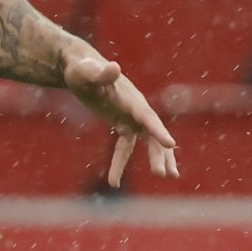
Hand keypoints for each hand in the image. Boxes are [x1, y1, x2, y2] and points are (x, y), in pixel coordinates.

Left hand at [64, 50, 178, 186]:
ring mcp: (131, 117)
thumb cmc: (82, 69)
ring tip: (169, 177)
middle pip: (152, 133)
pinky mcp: (123, 123)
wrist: (81, 68)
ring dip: (157, 159)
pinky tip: (114, 183)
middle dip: (159, 154)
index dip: (159, 131)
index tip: (170, 145)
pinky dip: (121, 163)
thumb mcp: (86, 72)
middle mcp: (136, 109)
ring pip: (148, 142)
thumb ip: (99, 73)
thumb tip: (114, 67)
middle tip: (163, 174)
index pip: (147, 117)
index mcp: (131, 99)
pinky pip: (126, 147)